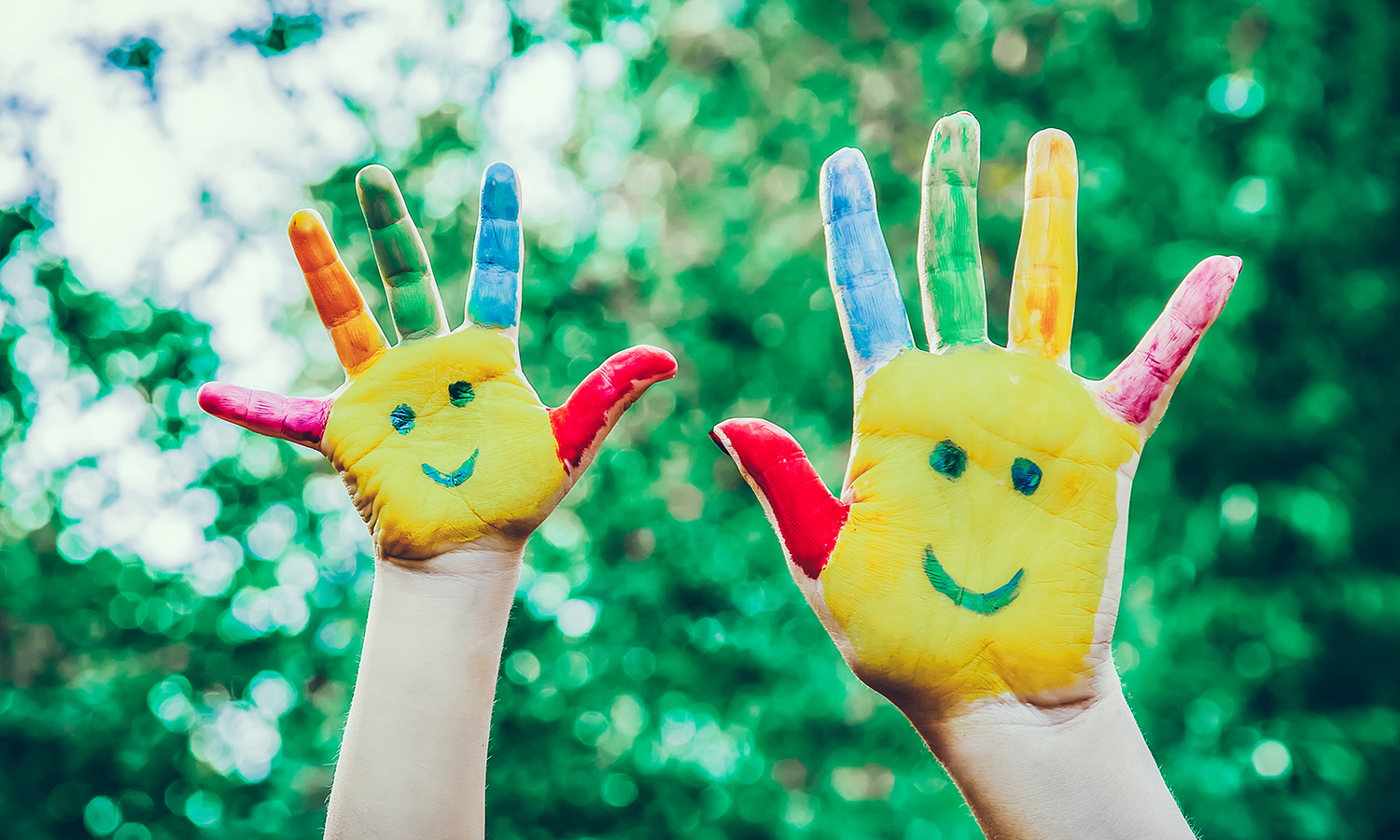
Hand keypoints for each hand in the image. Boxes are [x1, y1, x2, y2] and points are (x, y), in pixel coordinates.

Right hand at [198, 163, 675, 563]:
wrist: (468, 553)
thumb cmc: (518, 498)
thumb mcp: (568, 444)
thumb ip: (609, 396)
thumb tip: (667, 359)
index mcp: (485, 355)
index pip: (495, 274)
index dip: (497, 224)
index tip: (499, 170)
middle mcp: (430, 359)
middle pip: (408, 279)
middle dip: (391, 228)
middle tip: (376, 175)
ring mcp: (384, 389)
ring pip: (350, 317)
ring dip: (324, 273)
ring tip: (300, 219)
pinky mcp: (348, 429)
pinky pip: (287, 416)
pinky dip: (250, 408)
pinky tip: (208, 397)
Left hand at [712, 113, 1239, 725]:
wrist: (989, 694)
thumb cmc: (899, 640)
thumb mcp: (825, 562)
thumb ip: (787, 486)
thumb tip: (729, 415)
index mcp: (890, 414)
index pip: (868, 299)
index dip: (852, 230)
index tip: (841, 165)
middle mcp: (960, 396)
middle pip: (954, 271)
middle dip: (951, 196)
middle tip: (953, 125)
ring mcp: (1029, 416)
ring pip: (1043, 294)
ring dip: (1049, 219)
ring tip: (1049, 144)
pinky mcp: (1097, 451)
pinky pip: (1149, 374)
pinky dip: (1182, 325)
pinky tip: (1216, 270)